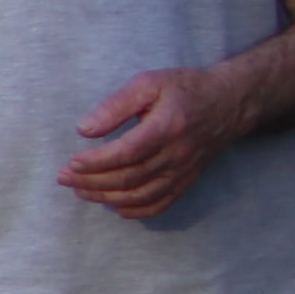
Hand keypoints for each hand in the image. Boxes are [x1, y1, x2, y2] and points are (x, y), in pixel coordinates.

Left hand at [61, 65, 253, 219]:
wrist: (230, 103)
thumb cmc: (185, 89)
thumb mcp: (149, 82)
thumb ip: (116, 105)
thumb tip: (85, 130)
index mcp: (167, 127)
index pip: (125, 153)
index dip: (95, 162)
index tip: (71, 162)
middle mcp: (177, 154)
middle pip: (128, 178)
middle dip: (91, 182)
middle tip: (64, 178)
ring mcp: (184, 171)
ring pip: (140, 195)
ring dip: (106, 197)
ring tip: (81, 191)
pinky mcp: (187, 181)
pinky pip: (160, 204)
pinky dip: (135, 211)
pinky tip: (115, 204)